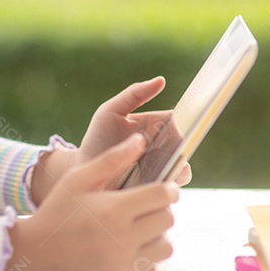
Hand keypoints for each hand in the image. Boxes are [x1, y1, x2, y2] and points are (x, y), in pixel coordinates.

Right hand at [5, 135, 178, 270]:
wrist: (36, 254)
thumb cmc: (57, 211)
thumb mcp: (78, 179)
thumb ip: (112, 159)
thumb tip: (140, 140)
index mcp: (113, 209)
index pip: (163, 196)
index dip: (168, 189)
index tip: (163, 189)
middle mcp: (122, 238)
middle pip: (167, 220)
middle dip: (161, 210)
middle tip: (145, 208)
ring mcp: (123, 264)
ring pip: (165, 247)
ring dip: (156, 235)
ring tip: (136, 229)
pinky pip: (151, 267)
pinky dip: (144, 257)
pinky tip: (124, 248)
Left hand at [30, 77, 188, 204]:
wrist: (84, 169)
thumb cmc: (98, 137)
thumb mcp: (110, 111)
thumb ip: (134, 94)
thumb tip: (161, 80)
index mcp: (158, 126)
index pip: (180, 121)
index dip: (185, 123)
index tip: (182, 126)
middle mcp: (164, 147)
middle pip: (185, 147)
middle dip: (181, 149)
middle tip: (169, 150)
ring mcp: (162, 169)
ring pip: (182, 171)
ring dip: (175, 170)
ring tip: (159, 168)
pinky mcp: (155, 189)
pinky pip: (169, 190)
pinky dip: (165, 188)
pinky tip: (152, 184)